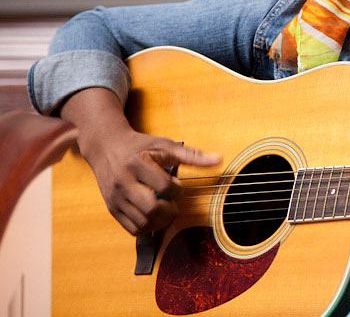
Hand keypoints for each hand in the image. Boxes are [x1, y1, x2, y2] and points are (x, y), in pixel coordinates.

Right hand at [62, 88, 220, 234]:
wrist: (106, 147)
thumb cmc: (140, 146)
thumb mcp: (165, 145)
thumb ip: (192, 155)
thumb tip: (219, 160)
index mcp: (137, 164)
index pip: (164, 186)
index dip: (177, 189)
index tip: (177, 185)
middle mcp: (123, 183)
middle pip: (151, 209)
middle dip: (169, 211)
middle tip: (174, 205)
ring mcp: (115, 198)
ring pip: (142, 222)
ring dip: (160, 221)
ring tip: (165, 210)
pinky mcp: (112, 209)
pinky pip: (132, 228)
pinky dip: (148, 226)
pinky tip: (154, 215)